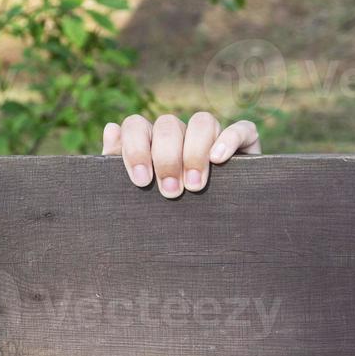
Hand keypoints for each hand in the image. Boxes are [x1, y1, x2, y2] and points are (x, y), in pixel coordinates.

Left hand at [101, 112, 260, 198]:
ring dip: (195, 152)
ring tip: (194, 185)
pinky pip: (241, 128)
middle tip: (170, 191)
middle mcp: (179, 133)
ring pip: (203, 121)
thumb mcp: (135, 193)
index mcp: (149, 141)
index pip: (136, 125)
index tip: (141, 181)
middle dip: (167, 159)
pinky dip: (229, 139)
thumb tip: (111, 129)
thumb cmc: (161, 211)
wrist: (207, 234)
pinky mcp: (243, 143)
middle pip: (168, 125)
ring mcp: (211, 135)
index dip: (136, 148)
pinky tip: (219, 159)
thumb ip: (116, 163)